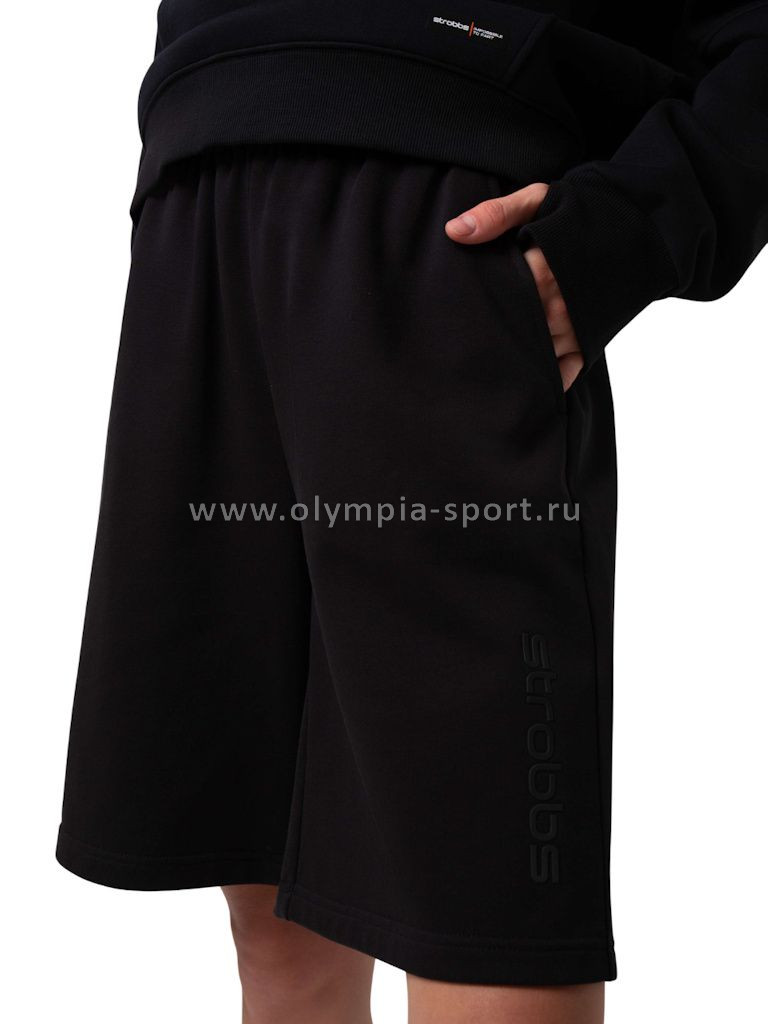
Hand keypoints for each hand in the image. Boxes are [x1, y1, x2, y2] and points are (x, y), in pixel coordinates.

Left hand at [445, 183, 583, 390]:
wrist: (639, 221)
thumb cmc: (582, 209)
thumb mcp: (538, 199)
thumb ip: (496, 214)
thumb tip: (454, 231)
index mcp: (543, 270)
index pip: (501, 298)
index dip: (479, 307)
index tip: (456, 313)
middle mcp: (560, 304)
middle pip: (516, 331)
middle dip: (492, 337)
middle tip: (462, 347)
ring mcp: (577, 325)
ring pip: (537, 353)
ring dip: (516, 358)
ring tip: (485, 369)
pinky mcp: (592, 339)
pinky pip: (567, 370)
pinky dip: (548, 380)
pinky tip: (526, 385)